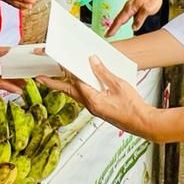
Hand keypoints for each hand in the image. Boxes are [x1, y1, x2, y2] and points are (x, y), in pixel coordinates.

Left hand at [38, 56, 155, 138]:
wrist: (143, 123)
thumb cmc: (132, 107)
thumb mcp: (118, 85)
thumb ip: (103, 72)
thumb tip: (92, 60)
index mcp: (92, 99)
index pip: (73, 82)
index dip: (63, 71)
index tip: (53, 64)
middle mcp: (90, 106)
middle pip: (68, 91)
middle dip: (54, 83)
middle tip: (40, 78)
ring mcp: (94, 108)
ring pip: (76, 94)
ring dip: (66, 85)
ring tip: (57, 77)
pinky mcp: (99, 109)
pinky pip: (85, 97)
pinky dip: (80, 88)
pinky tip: (83, 82)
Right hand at [107, 0, 162, 35]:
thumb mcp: (148, 9)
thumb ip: (140, 18)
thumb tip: (134, 27)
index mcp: (130, 8)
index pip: (119, 20)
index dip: (113, 28)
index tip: (108, 34)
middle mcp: (128, 7)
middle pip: (117, 19)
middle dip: (111, 27)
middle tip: (107, 35)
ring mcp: (129, 6)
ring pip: (120, 17)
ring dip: (115, 24)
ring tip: (111, 31)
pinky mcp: (132, 6)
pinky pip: (124, 15)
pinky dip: (120, 20)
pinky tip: (120, 23)